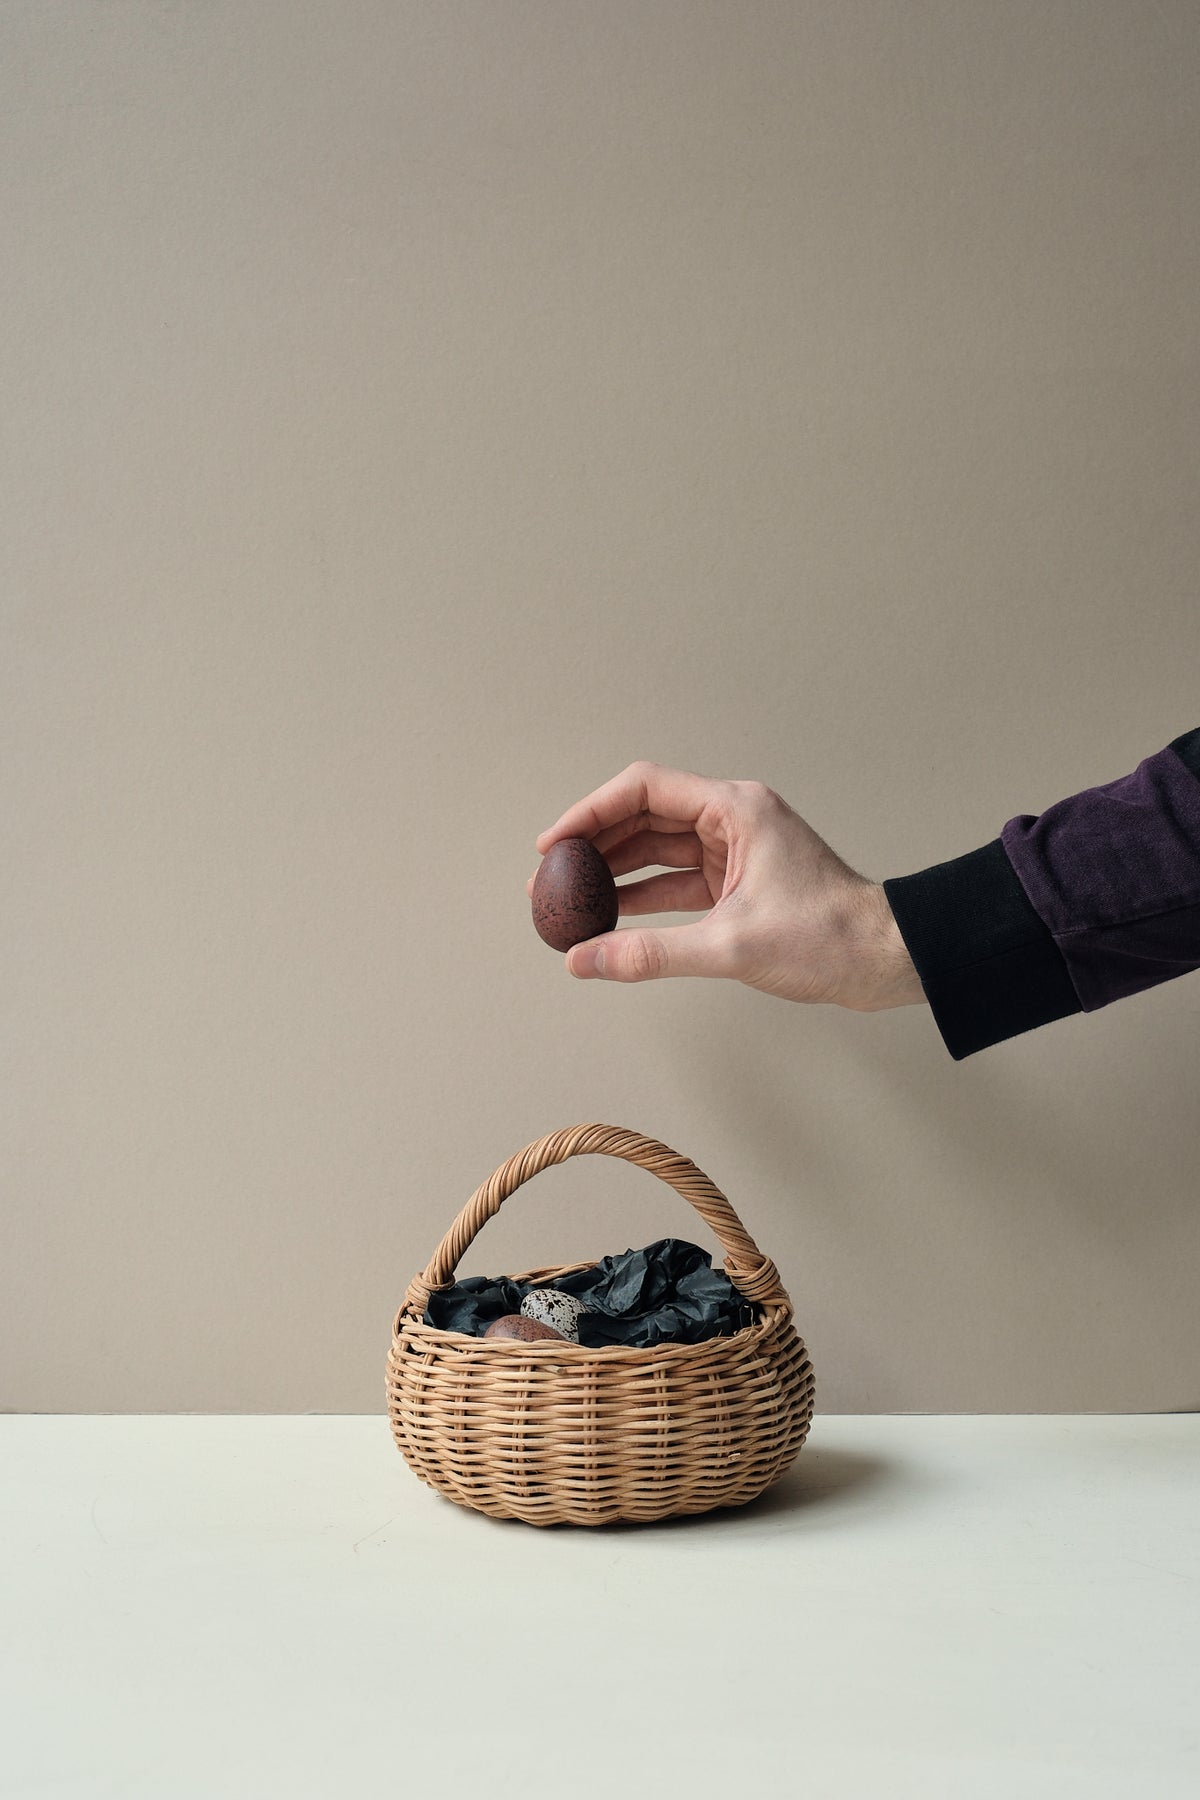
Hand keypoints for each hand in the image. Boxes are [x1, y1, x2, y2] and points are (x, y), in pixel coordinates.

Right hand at [527, 760, 924, 1011]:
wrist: (885, 960)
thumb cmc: (830, 936)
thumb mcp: (731, 946)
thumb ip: (650, 953)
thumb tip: (585, 960)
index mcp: (736, 808)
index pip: (643, 789)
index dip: (590, 812)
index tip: (553, 843)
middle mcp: (733, 818)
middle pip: (645, 816)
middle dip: (595, 843)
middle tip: (550, 875)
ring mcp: (736, 849)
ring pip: (657, 849)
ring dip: (614, 872)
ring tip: (570, 899)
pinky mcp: (738, 882)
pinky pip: (676, 880)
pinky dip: (642, 896)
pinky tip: (608, 918)